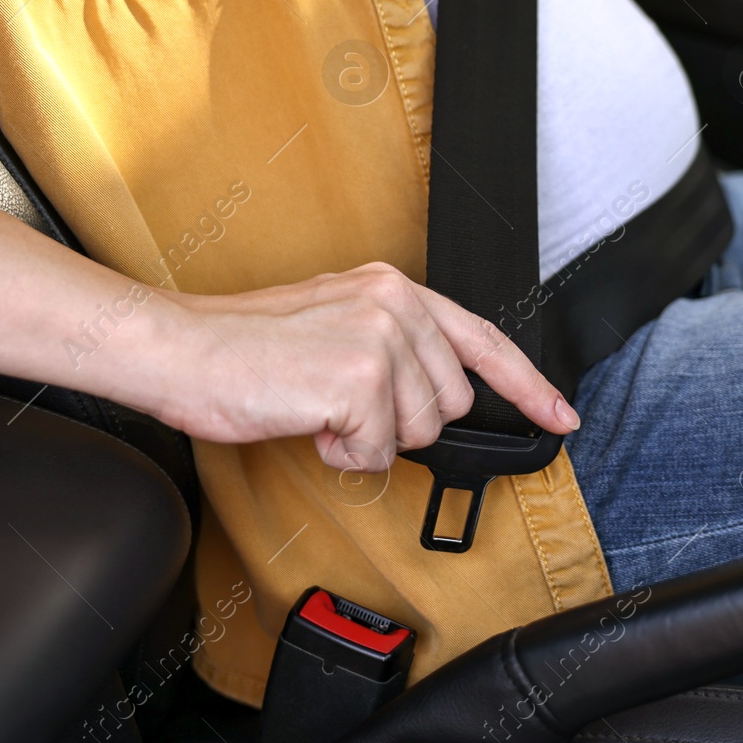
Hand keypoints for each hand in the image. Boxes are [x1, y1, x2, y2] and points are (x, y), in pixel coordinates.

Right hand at [162, 263, 579, 470]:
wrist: (181, 350)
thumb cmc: (243, 348)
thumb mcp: (334, 322)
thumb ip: (393, 344)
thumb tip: (429, 397)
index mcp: (393, 287)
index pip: (484, 340)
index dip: (530, 386)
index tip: (560, 416)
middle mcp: (395, 304)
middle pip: (451, 403)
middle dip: (403, 424)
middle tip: (343, 407)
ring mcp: (380, 339)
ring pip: (419, 432)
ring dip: (368, 440)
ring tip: (318, 409)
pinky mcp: (360, 380)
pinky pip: (377, 453)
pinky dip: (340, 454)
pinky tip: (307, 423)